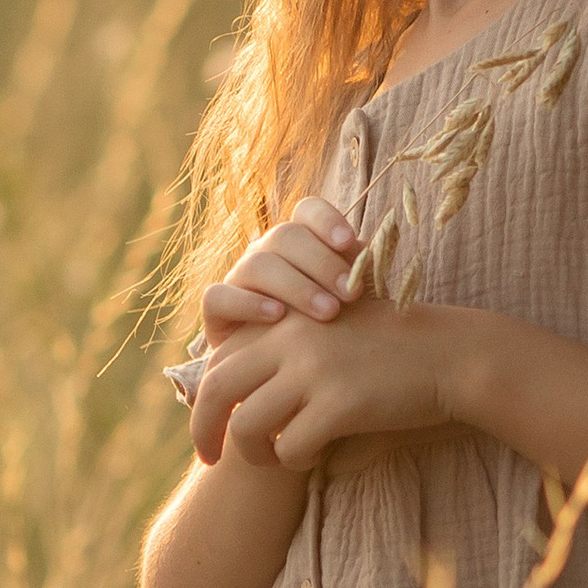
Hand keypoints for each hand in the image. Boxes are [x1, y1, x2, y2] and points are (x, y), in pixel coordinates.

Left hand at [190, 303, 468, 472]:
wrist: (450, 355)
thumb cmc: (391, 349)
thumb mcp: (332, 332)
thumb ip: (287, 349)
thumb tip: (239, 392)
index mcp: (288, 318)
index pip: (221, 356)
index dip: (207, 394)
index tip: (214, 422)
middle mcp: (293, 338)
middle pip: (217, 387)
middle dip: (205, 428)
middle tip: (209, 457)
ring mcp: (315, 370)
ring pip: (247, 425)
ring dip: (254, 453)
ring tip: (275, 459)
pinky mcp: (340, 403)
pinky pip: (290, 447)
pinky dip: (294, 462)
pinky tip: (313, 457)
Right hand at [203, 195, 359, 342]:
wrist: (284, 376)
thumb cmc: (326, 333)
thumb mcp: (346, 303)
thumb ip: (356, 276)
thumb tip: (370, 256)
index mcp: (299, 242)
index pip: (307, 211)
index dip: (327, 220)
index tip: (349, 243)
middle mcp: (266, 252)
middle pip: (285, 235)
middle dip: (321, 262)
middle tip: (350, 293)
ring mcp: (238, 277)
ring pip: (258, 264)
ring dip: (296, 286)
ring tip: (327, 313)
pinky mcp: (216, 309)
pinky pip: (220, 296)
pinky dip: (248, 303)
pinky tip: (277, 317)